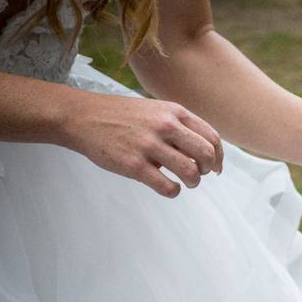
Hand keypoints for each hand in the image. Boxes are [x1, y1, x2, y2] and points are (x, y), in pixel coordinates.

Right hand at [66, 93, 222, 197]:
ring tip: (185, 182)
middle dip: (208, 170)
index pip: (212, 138)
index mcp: (175, 113)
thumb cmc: (123, 116)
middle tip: (199, 174)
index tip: (216, 168)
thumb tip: (207, 151)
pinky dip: (173, 191)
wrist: (82, 116)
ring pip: (190, 172)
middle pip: (207, 154)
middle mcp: (165, 126)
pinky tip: (168, 188)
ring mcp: (149, 145)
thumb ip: (181, 125)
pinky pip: (166, 186)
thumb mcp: (157, 110)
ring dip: (193, 182)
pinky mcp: (133, 165)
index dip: (219, 157)